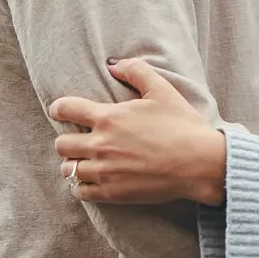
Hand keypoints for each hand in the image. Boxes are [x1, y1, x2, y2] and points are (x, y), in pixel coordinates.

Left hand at [50, 59, 227, 206]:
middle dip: (67, 140)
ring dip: (73, 164)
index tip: (61, 111)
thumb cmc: (183, 126)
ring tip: (85, 161)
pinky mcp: (112, 193)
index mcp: (108, 118)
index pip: (65, 109)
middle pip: (61, 144)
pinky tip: (92, 180)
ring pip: (68, 169)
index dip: (58, 108)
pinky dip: (81, 186)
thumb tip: (113, 64)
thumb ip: (136, 71)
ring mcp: (105, 171)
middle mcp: (101, 145)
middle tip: (79, 139)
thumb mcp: (162, 90)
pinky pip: (80, 191)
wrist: (200, 164)